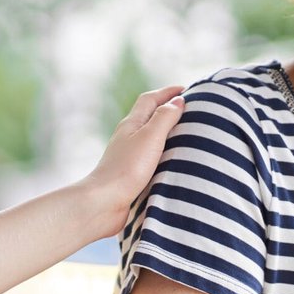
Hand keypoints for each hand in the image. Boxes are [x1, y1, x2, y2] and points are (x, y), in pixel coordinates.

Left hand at [79, 84, 184, 241]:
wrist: (104, 202)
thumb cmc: (126, 168)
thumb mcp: (150, 137)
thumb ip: (164, 118)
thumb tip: (178, 101)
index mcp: (132, 123)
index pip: (150, 99)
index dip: (167, 92)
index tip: (187, 90)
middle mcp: (128, 136)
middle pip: (149, 115)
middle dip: (168, 109)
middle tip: (190, 110)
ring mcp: (128, 155)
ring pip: (149, 136)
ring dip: (166, 131)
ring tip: (186, 134)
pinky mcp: (131, 173)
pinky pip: (150, 155)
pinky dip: (163, 151)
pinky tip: (172, 161)